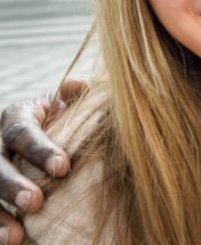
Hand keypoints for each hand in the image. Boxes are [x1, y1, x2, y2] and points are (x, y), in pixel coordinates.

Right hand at [0, 79, 87, 225]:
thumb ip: (76, 97)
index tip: (63, 167)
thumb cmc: (68, 120)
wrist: (55, 141)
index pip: (21, 130)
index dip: (40, 149)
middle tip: (34, 202)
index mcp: (17, 117)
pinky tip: (10, 240)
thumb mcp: (71, 105)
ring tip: (16, 235)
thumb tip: (76, 85)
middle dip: (12, 184)